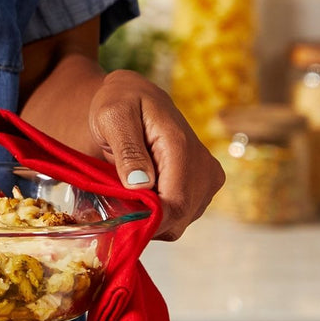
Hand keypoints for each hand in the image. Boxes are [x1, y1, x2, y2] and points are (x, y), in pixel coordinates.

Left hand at [88, 70, 224, 240]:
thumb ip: (127, 150)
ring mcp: (206, 180)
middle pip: (177, 219)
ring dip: (148, 218)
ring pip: (177, 224)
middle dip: (143, 221)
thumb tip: (141, 185)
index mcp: (182, 148)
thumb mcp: (113, 116)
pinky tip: (138, 195)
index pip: (174, 205)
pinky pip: (177, 218)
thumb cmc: (120, 103)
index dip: (146, 221)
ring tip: (125, 193)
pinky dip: (156, 216)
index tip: (117, 218)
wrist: (134, 97)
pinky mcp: (202, 188)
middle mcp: (204, 168)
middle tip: (113, 202)